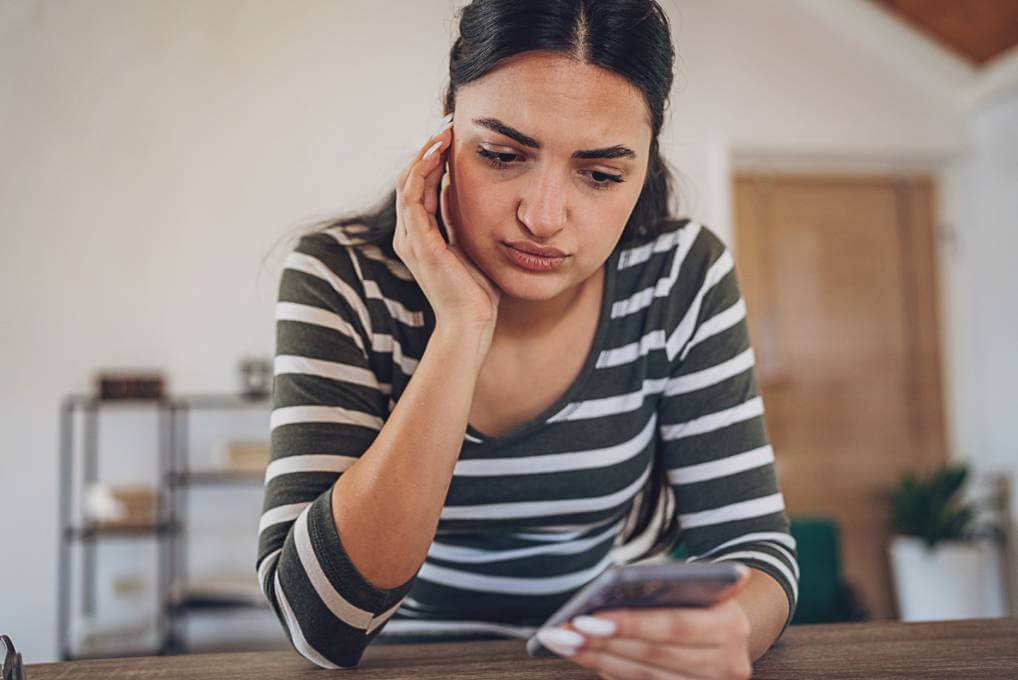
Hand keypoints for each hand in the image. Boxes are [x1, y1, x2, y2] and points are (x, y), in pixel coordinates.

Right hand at [393, 113, 500, 351]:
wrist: (472, 324)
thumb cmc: (477, 292)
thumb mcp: (471, 245)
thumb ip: (461, 220)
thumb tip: (460, 191)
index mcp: (420, 236)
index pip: (420, 186)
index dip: (433, 158)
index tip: (453, 135)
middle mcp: (409, 235)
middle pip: (410, 178)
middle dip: (428, 147)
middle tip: (449, 122)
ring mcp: (411, 238)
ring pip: (407, 181)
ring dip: (424, 152)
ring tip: (443, 130)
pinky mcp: (419, 242)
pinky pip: (412, 196)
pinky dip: (422, 170)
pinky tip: (437, 152)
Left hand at [538, 569, 753, 678]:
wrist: (731, 626)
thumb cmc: (699, 596)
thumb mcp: (690, 584)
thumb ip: (661, 589)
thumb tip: (603, 598)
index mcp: (730, 624)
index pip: (675, 626)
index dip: (631, 623)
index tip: (587, 616)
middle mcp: (728, 662)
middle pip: (654, 655)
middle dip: (603, 642)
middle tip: (563, 631)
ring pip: (645, 676)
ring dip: (598, 658)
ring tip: (563, 641)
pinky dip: (610, 669)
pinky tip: (584, 654)